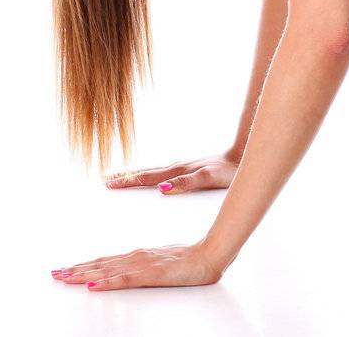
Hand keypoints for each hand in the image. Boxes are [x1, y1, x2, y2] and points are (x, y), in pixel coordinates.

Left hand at [51, 242, 223, 290]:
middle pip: (100, 265)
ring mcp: (142, 265)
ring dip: (83, 275)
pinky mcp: (151, 275)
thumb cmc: (190, 260)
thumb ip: (145, 268)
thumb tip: (128, 272)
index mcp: (138, 255)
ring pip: (106, 271)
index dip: (84, 265)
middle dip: (76, 270)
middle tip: (55, 274)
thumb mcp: (162, 263)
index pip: (105, 261)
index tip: (66, 269)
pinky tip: (93, 286)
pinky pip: (124, 280)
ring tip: (64, 277)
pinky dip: (106, 282)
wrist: (210, 254)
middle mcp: (136, 257)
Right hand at [103, 150, 239, 194]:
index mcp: (177, 171)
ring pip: (153, 171)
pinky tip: (152, 180)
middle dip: (126, 176)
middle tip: (105, 179)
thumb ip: (186, 183)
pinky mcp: (189, 170)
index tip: (108, 182)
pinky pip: (163, 173)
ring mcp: (182, 167)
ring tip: (121, 177)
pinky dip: (151, 175)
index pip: (147, 177)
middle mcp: (177, 167)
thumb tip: (161, 188)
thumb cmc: (227, 171)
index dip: (128, 181)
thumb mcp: (207, 178)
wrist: (243, 158)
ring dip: (136, 174)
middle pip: (146, 172)